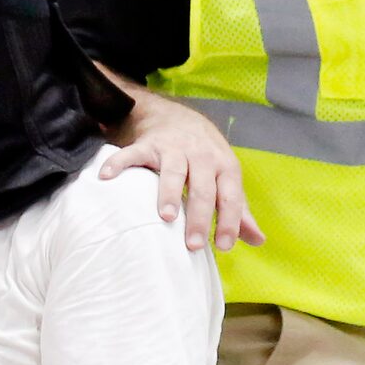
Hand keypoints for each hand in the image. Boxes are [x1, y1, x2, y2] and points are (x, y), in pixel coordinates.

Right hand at [94, 92, 261, 252]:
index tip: (223, 247)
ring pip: (174, 170)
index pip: (230, 196)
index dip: (229, 221)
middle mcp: (201, 156)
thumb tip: (257, 240)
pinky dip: (119, 163)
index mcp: (224, 167)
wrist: (178, 117)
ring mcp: (174, 148)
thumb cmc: (205, 157)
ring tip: (165, 217)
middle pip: (203, 187)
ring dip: (169, 193)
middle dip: (199, 216)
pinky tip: (107, 177)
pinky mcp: (148, 143)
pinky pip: (133, 153)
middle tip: (192, 244)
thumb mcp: (226, 179)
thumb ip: (239, 211)